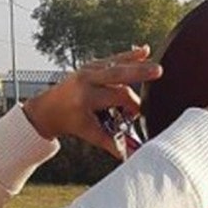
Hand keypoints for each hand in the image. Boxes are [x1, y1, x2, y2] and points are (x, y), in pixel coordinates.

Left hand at [21, 46, 161, 156]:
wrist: (49, 109)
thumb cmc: (71, 121)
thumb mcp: (90, 134)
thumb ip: (113, 144)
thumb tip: (132, 157)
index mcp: (87, 97)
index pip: (118, 96)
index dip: (133, 105)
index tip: (138, 115)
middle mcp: (87, 80)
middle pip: (118, 74)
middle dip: (139, 72)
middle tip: (158, 72)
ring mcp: (89, 70)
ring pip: (117, 64)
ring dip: (137, 63)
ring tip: (156, 65)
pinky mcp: (92, 65)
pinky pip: (113, 59)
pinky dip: (129, 55)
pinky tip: (145, 50)